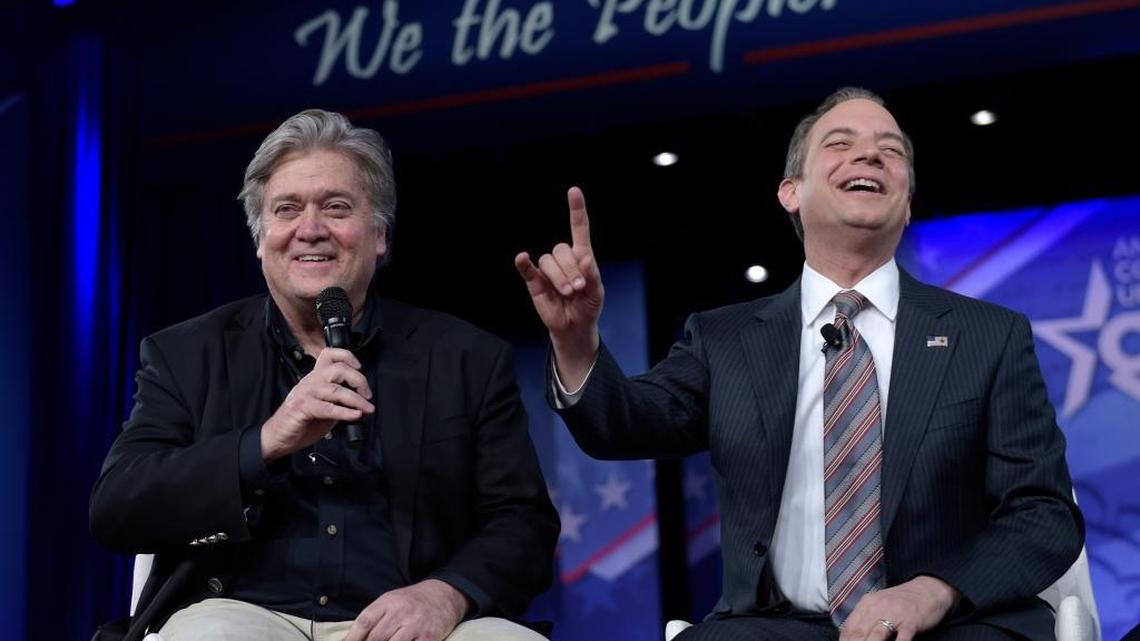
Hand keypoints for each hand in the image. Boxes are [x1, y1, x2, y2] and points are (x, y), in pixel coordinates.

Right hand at [260, 347, 373, 461]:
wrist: (277, 437)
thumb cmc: (301, 422)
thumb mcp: (324, 407)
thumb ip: (339, 400)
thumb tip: (361, 401)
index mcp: (315, 378)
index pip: (329, 354)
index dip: (347, 356)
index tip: (359, 367)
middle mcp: (310, 381)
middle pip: (339, 369)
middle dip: (359, 381)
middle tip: (368, 395)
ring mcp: (306, 393)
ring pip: (336, 389)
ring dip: (357, 400)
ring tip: (367, 408)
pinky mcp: (302, 407)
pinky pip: (328, 408)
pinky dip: (344, 412)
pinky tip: (355, 415)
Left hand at [345, 579, 467, 640]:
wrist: (444, 595)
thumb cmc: (412, 602)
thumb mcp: (391, 602)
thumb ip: (373, 619)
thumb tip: (351, 640)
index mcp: (388, 602)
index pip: (365, 621)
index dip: (352, 638)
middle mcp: (401, 612)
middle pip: (376, 638)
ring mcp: (415, 625)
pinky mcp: (429, 637)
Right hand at [514, 186, 604, 389]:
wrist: (574, 327)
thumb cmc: (587, 306)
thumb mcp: (597, 292)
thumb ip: (593, 276)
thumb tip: (585, 260)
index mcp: (581, 256)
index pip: (579, 228)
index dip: (576, 210)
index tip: (574, 191)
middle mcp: (563, 259)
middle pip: (562, 249)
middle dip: (572, 269)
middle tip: (579, 288)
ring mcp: (548, 270)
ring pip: (548, 261)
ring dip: (559, 277)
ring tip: (568, 293)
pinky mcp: (535, 282)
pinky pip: (527, 269)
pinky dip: (524, 263)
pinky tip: (522, 258)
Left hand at [839, 576, 959, 640]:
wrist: (928, 589)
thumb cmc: (901, 601)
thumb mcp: (878, 605)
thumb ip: (864, 619)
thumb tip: (848, 636)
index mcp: (867, 603)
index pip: (849, 627)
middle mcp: (878, 607)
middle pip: (860, 633)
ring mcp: (895, 614)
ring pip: (877, 635)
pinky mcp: (911, 621)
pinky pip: (902, 638)